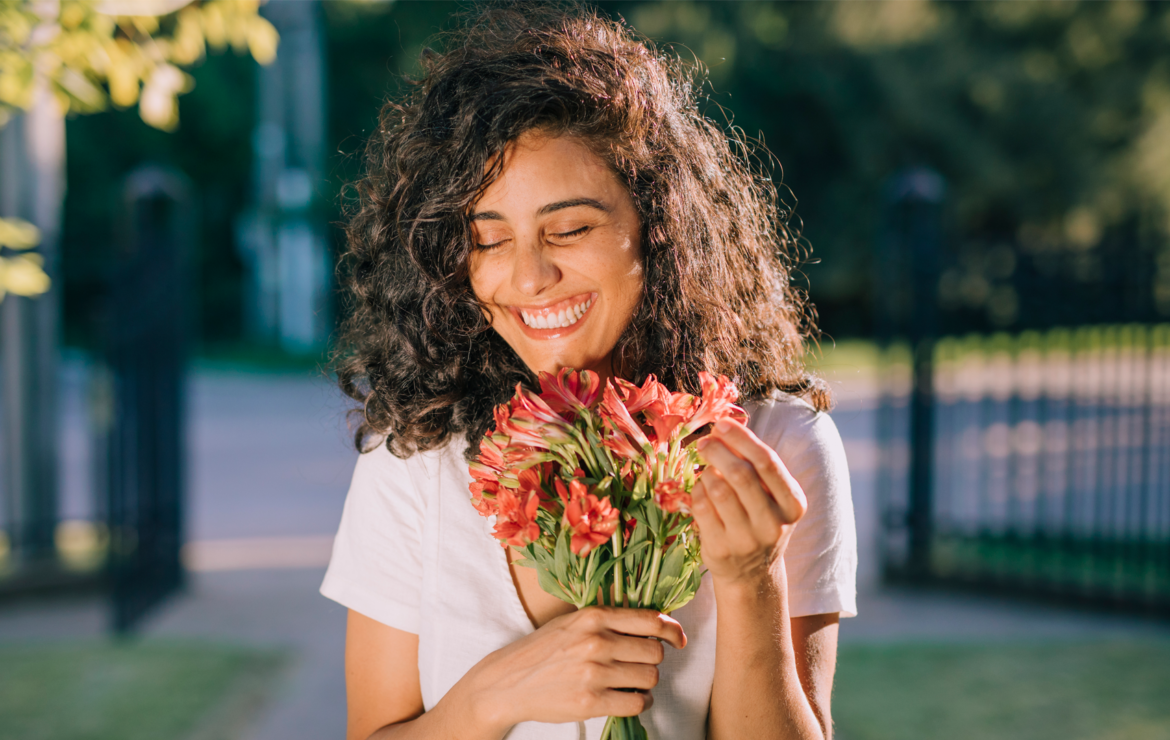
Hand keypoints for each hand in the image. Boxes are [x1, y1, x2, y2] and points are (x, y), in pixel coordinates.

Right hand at [461, 606, 686, 731]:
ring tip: (629, 682)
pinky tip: (626, 697)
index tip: (678, 638)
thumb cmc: (542, 650)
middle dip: (653, 659)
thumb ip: (608, 620)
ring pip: (649, 677)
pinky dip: (638, 702)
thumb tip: (653, 624)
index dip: (672, 630)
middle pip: (655, 652)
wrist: (507, 682)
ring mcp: (593, 673)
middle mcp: (596, 641)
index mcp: (593, 616)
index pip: (650, 619)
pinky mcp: (590, 702)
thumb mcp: (573, 622)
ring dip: (646, 683)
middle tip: (638, 663)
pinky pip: (636, 702)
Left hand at [692, 419, 806, 585]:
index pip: (767, 462)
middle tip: (705, 442)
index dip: (742, 439)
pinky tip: (700, 489)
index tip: (722, 424)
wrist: (753, 573)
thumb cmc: (759, 520)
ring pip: (719, 490)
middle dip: (719, 451)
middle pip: (741, 474)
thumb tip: (726, 427)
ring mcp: (747, 540)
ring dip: (707, 473)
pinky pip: (701, 508)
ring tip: (706, 470)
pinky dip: (697, 491)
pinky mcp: (721, 550)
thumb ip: (755, 465)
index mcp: (793, 504)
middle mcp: (774, 524)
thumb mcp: (771, 496)